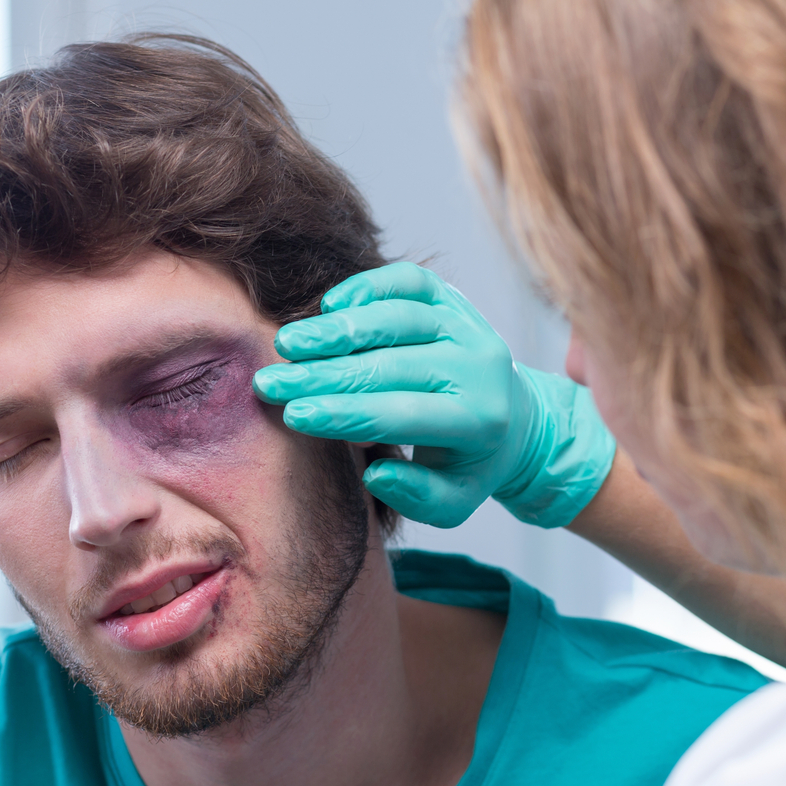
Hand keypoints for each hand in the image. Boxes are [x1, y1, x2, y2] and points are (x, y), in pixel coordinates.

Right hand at [252, 263, 615, 528]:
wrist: (515, 421)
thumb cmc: (468, 466)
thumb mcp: (452, 503)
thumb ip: (417, 496)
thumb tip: (377, 472)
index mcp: (480, 420)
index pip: (400, 413)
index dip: (344, 413)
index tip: (293, 415)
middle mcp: (480, 367)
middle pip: (390, 364)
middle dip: (324, 374)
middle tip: (271, 382)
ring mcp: (468, 326)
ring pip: (398, 317)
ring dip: (337, 330)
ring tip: (288, 343)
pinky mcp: (454, 300)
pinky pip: (410, 281)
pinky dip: (369, 287)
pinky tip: (330, 306)